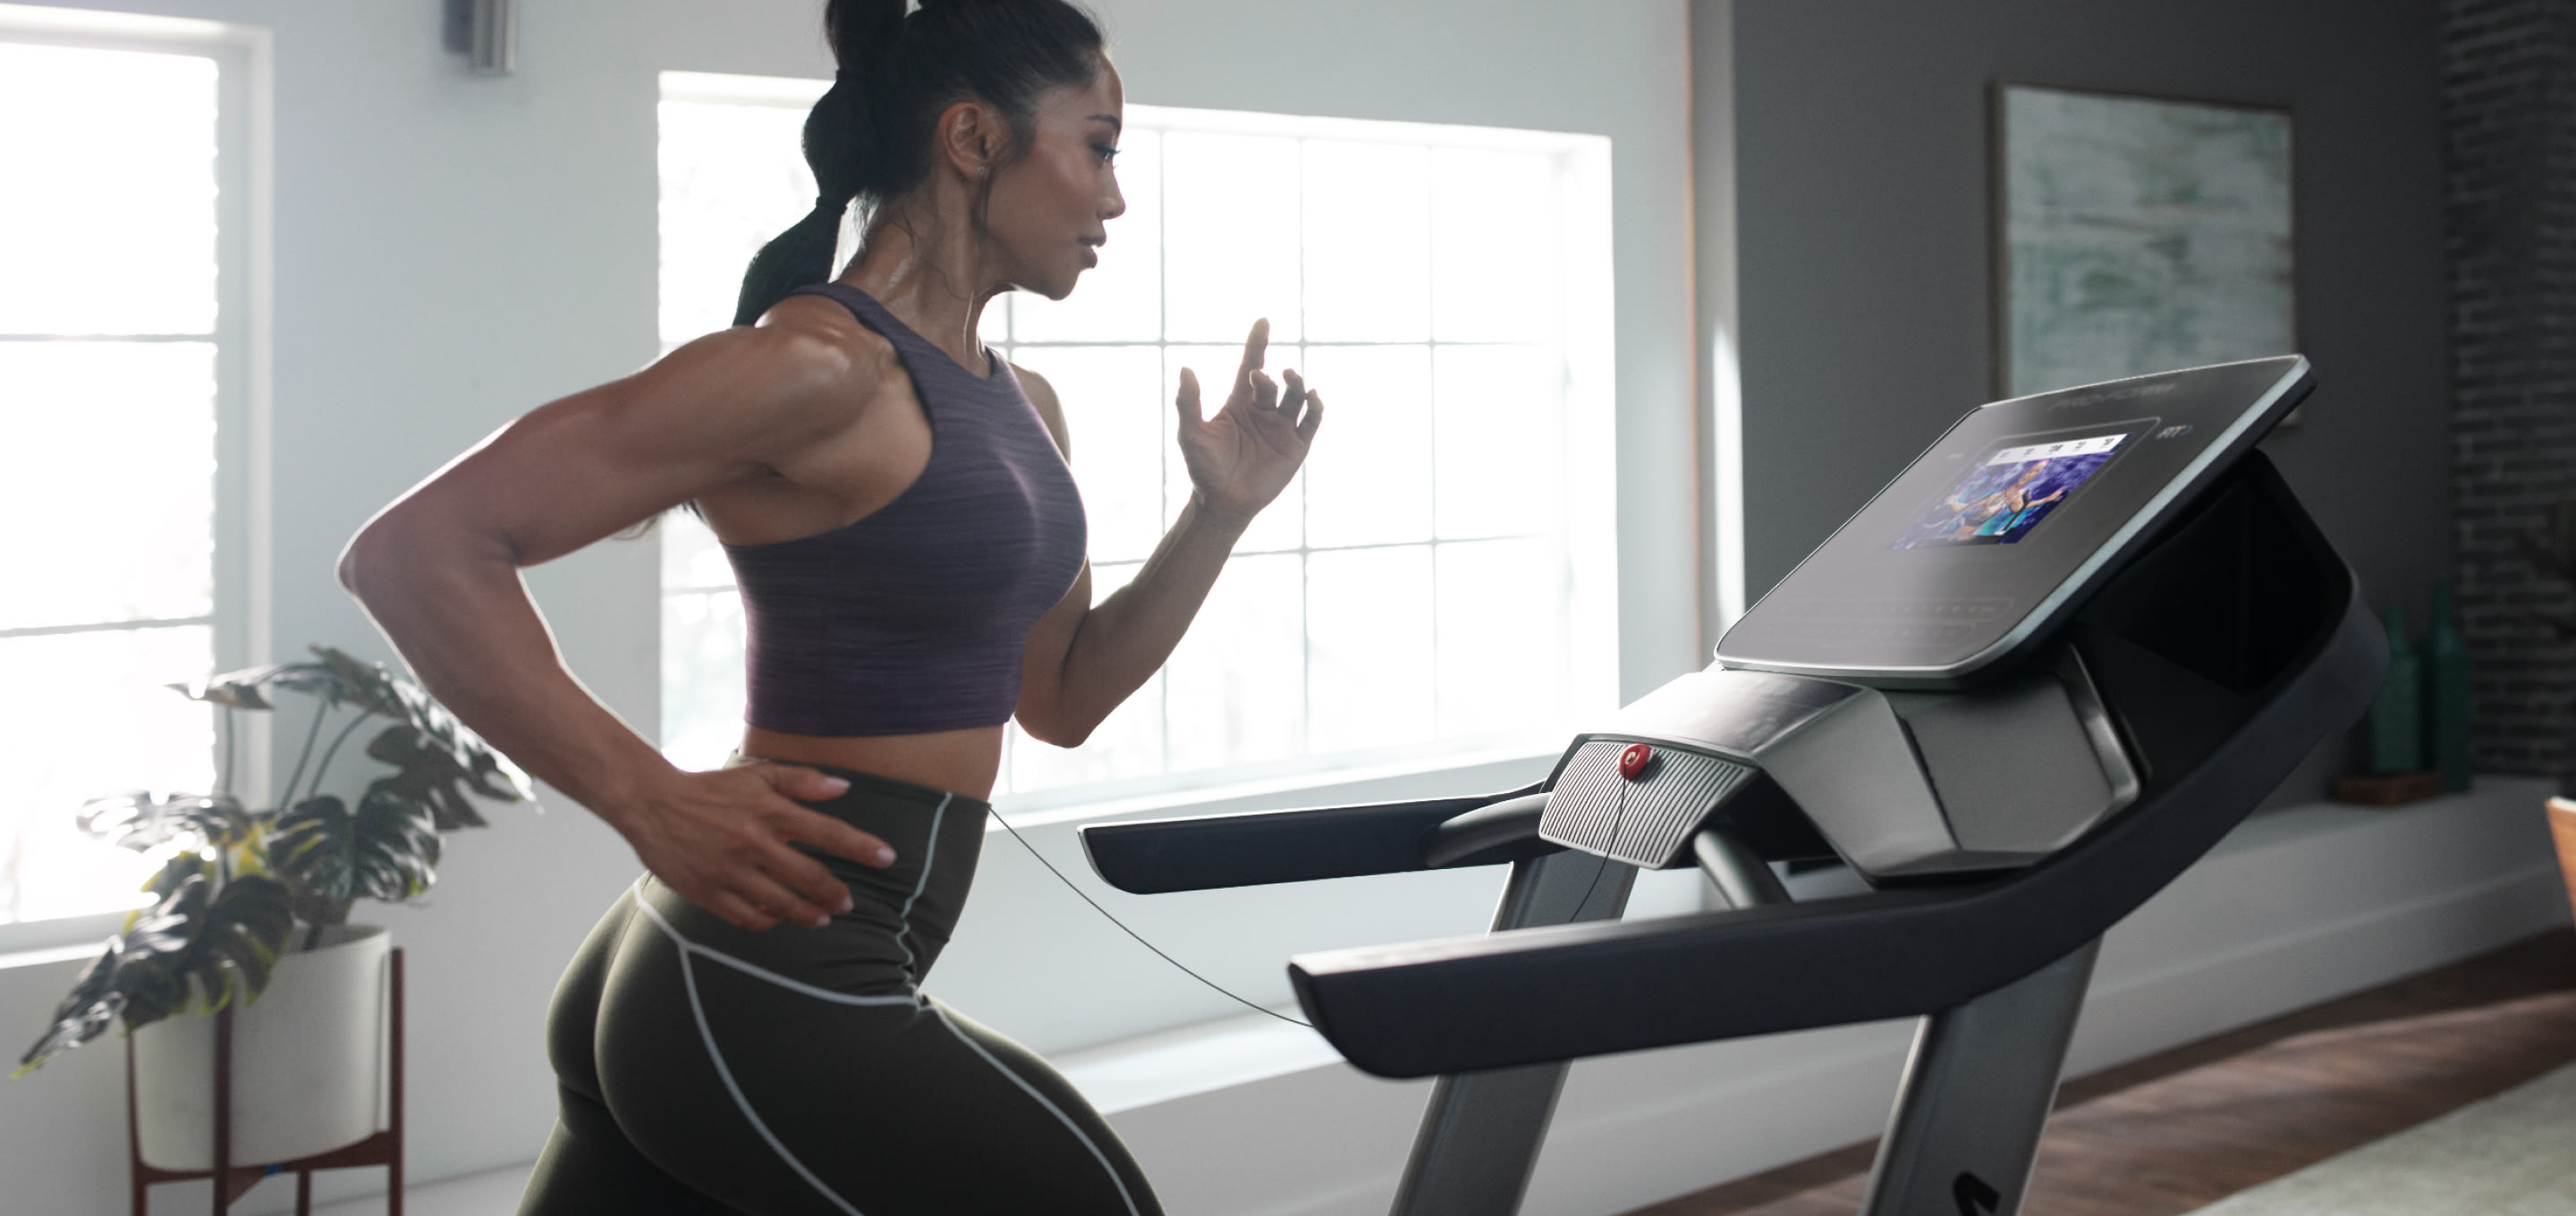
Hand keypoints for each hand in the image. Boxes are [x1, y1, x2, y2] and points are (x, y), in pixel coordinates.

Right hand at [616, 764, 895, 930]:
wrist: (652, 803)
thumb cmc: (712, 789)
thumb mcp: (757, 774)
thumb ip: (802, 780)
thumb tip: (844, 788)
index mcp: (769, 810)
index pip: (827, 831)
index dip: (861, 847)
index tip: (887, 858)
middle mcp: (753, 842)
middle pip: (810, 877)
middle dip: (836, 894)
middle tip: (847, 903)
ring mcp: (729, 870)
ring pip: (782, 904)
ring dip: (809, 915)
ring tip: (822, 918)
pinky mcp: (707, 892)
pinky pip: (748, 918)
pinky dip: (768, 922)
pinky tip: (779, 918)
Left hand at [1176, 318, 1322, 525]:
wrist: (1224, 503)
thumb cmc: (1204, 469)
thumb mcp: (1191, 434)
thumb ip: (1188, 402)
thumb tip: (1185, 368)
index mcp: (1239, 403)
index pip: (1251, 364)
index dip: (1258, 343)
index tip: (1263, 321)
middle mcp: (1262, 411)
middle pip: (1273, 383)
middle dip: (1269, 376)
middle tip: (1259, 377)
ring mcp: (1281, 427)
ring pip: (1295, 396)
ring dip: (1295, 384)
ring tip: (1291, 378)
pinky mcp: (1297, 446)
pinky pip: (1311, 420)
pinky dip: (1314, 406)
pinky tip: (1312, 397)